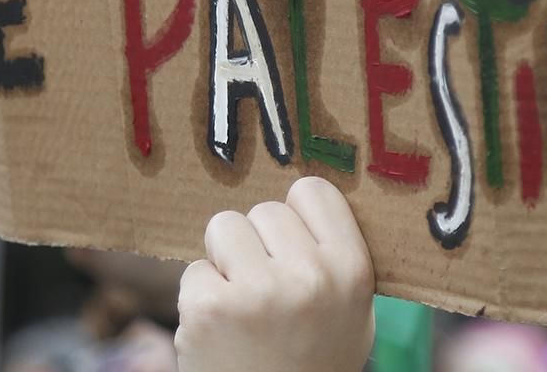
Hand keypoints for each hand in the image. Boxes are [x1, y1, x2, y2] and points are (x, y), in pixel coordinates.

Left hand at [174, 176, 375, 371]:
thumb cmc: (312, 366)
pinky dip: (200, 299)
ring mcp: (257, 291)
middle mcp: (308, 276)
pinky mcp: (209, 308)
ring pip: (223, 228)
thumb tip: (303, 196)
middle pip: (263, 211)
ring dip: (224, 263)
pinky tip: (222, 333)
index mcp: (351, 270)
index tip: (291, 246)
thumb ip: (334, 256)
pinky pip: (194, 271)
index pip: (312, 191)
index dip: (296, 216)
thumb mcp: (351, 313)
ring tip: (242, 308)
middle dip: (256, 245)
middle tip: (265, 294)